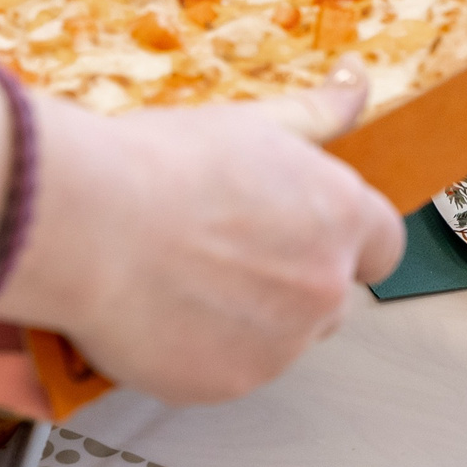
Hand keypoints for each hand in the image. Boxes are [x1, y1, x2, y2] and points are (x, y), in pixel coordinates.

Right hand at [0, 65, 403, 405]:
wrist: (83, 223)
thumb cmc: (156, 167)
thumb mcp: (248, 124)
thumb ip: (314, 114)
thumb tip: (354, 83)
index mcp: (339, 216)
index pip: (383, 247)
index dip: (346, 244)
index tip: (306, 239)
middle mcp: (324, 286)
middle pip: (329, 300)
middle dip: (289, 286)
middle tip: (222, 256)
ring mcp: (281, 344)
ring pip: (277, 341)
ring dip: (243, 322)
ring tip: (179, 279)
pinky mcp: (230, 383)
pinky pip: (226, 373)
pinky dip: (199, 353)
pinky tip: (158, 312)